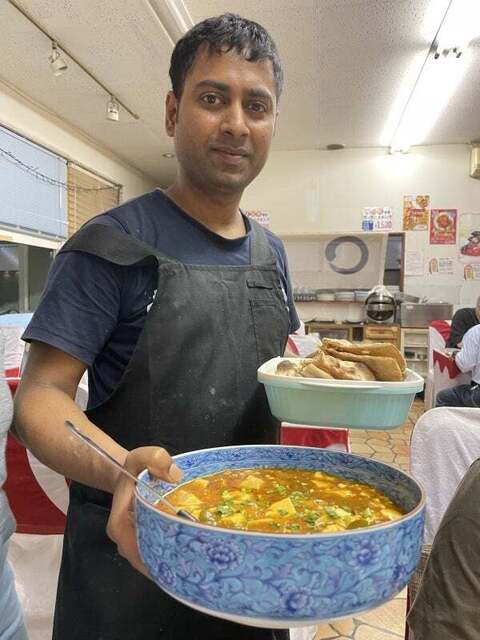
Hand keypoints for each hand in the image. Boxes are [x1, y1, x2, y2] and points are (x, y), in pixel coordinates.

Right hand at [106, 446, 182, 576]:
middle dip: (167, 563)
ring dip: (170, 563)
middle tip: (195, 565)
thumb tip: (175, 476)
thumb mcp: (141, 456)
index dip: (154, 555)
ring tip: (196, 564)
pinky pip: (156, 556)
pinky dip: (170, 558)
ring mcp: (133, 544)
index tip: (177, 557)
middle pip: (145, 561)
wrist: (129, 474)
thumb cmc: (134, 468)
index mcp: (119, 524)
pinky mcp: (143, 544)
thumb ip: (155, 458)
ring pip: (151, 561)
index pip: (133, 548)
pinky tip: (190, 558)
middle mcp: (123, 540)